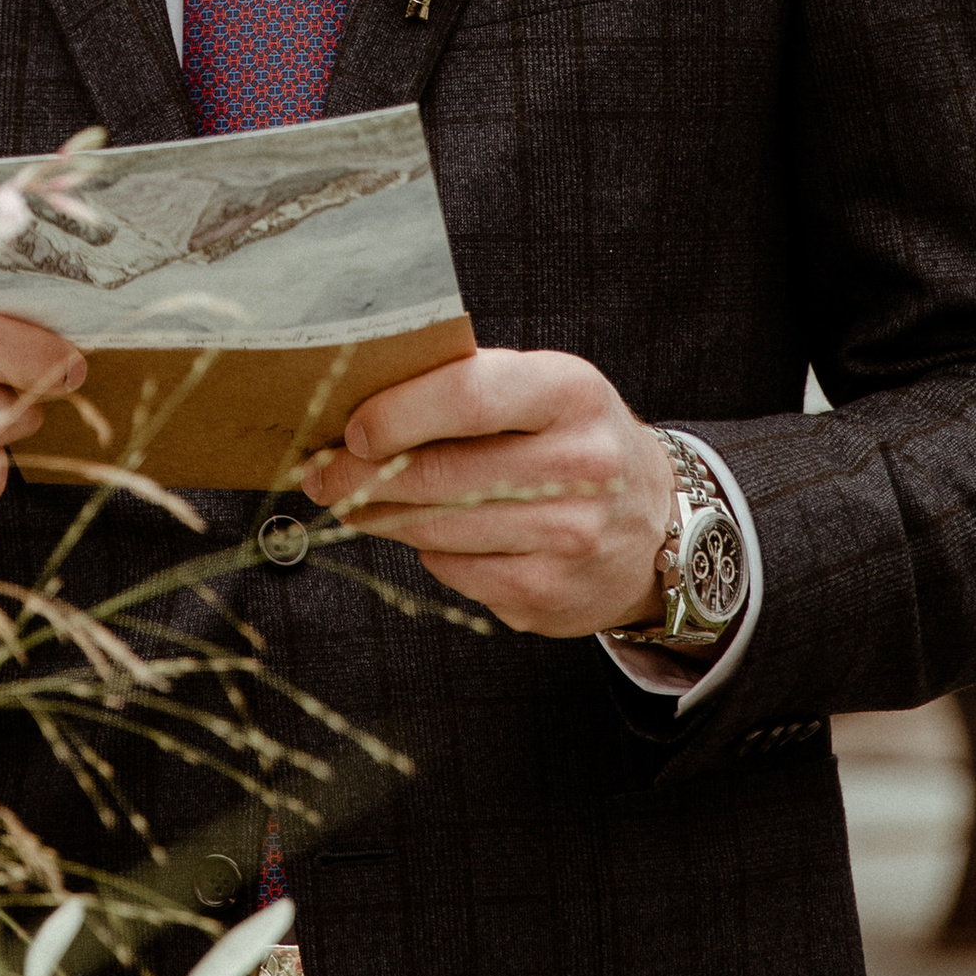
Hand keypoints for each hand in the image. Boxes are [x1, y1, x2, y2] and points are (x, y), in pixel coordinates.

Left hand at [295, 346, 673, 640]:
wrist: (655, 525)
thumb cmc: (571, 440)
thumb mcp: (541, 388)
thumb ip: (464, 384)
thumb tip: (355, 403)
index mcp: (571, 393)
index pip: (469, 397)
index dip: (397, 414)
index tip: (353, 427)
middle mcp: (581, 465)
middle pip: (439, 473)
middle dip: (360, 475)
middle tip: (321, 473)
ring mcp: (568, 536)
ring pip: (434, 528)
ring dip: (378, 514)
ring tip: (352, 500)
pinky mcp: (547, 592)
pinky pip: (451, 569)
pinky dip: (426, 549)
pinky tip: (427, 531)